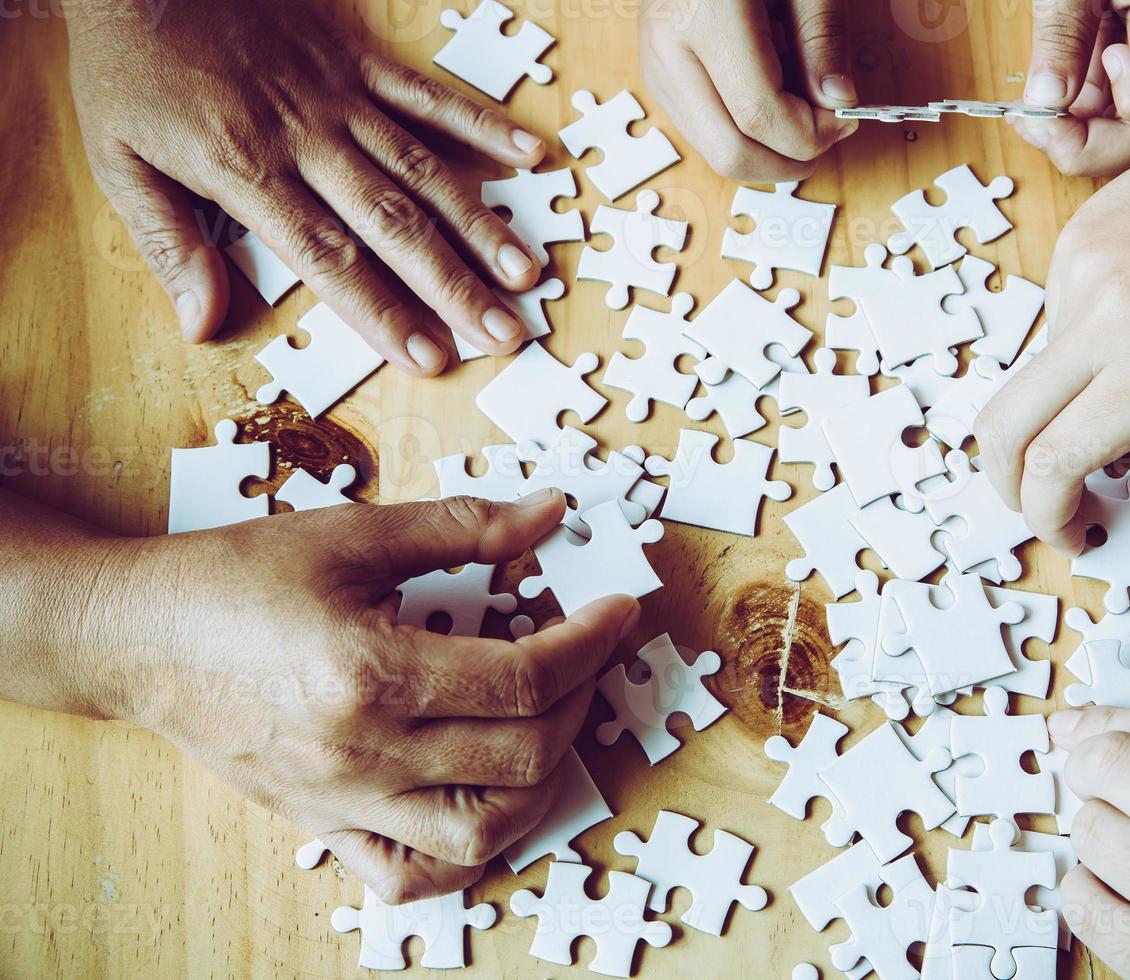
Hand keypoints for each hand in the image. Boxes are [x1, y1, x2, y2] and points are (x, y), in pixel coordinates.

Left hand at [67, 0, 546, 373]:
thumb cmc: (131, 65)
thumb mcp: (118, 161)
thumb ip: (167, 245)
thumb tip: (201, 326)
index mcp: (248, 171)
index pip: (330, 260)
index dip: (385, 312)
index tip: (430, 358)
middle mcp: (307, 139)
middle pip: (394, 225)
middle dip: (454, 286)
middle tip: (505, 332)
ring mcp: (341, 96)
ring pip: (425, 169)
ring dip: (481, 223)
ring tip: (525, 272)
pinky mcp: (359, 57)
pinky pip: (430, 95)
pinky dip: (482, 125)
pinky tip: (530, 156)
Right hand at [113, 492, 637, 901]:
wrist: (134, 636)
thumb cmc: (235, 578)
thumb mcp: (353, 535)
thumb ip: (462, 527)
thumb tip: (549, 513)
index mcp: (373, 673)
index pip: (527, 678)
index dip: (593, 642)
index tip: (618, 611)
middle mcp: (363, 752)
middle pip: (521, 755)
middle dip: (581, 700)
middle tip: (588, 652)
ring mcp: (343, 800)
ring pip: (481, 834)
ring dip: (540, 780)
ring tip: (550, 720)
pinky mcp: (323, 822)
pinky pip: (408, 873)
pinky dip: (463, 852)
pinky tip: (483, 798)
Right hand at [639, 0, 856, 180]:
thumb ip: (821, 37)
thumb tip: (838, 102)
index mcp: (704, 18)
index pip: (760, 117)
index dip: (809, 135)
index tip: (844, 121)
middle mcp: (668, 49)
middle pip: (729, 152)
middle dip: (786, 160)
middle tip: (824, 136)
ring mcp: (654, 65)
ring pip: (712, 150)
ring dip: (764, 150)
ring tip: (799, 112)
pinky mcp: (654, 72)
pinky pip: (701, 128)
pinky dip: (740, 131)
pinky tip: (768, 97)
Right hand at [973, 122, 1129, 559]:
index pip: (1054, 463)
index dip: (1048, 517)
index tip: (1072, 532)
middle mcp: (1107, 315)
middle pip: (1000, 428)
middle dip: (1008, 485)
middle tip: (1046, 502)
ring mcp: (1079, 270)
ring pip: (1029, 377)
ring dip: (1057, 411)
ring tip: (1126, 396)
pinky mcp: (1073, 240)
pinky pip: (1051, 322)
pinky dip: (1077, 353)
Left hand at [1011, 0, 1129, 176]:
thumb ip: (1064, 31)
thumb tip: (1049, 99)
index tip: (1108, 57)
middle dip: (1098, 145)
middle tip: (1042, 125)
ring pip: (1123, 130)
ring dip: (1073, 137)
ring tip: (1029, 116)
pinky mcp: (1111, 62)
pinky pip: (1097, 112)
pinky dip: (1063, 121)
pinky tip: (1033, 108)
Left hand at [1048, 698, 1129, 976]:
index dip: (1111, 720)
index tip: (1080, 727)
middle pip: (1116, 769)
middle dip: (1090, 766)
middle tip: (1094, 780)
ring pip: (1094, 835)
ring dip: (1095, 832)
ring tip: (1123, 842)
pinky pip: (1091, 911)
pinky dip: (1087, 892)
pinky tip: (1116, 889)